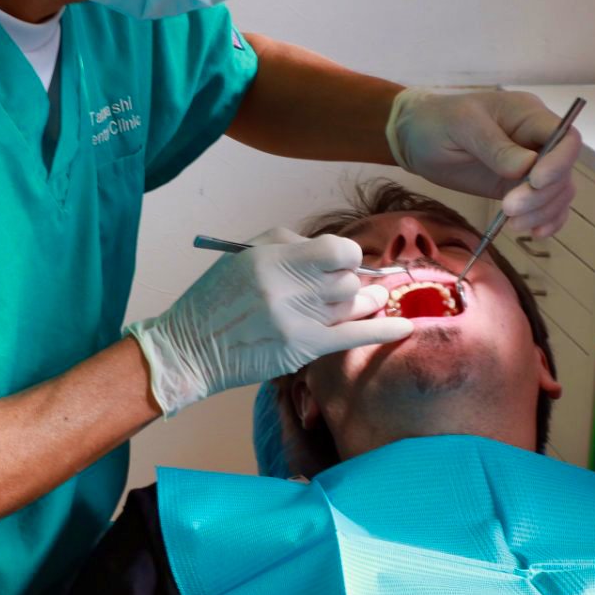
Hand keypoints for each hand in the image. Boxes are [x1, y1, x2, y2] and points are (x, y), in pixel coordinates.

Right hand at [125, 229, 413, 416]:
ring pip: (351, 306)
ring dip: (363, 303)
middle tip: (342, 288)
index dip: (346, 255)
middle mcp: (285, 286)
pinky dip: (383, 331)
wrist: (190, 347)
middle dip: (350, 282)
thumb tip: (336, 255)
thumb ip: (289, 246)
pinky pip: (353, 336)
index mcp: (270, 257)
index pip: (335, 249)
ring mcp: (295, 320)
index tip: (340, 262)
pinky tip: (404, 327)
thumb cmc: (216, 299)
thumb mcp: (244, 256)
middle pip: (347, 280)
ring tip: (368, 302)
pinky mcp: (300, 348)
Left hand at [386, 88, 581, 235]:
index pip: (566, 138)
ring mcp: (530, 165)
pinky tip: (534, 232)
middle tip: (509, 208)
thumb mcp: (461, 126)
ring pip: (558, 192)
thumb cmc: (437, 121)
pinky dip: (546, 220)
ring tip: (512, 224)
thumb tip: (527, 167)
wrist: (415, 138)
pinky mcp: (519, 187)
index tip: (535, 182)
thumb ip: (493, 145)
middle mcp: (537, 140)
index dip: (558, 162)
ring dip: (542, 212)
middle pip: (562, 171)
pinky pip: (546, 205)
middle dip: (540, 195)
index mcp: (529, 114)